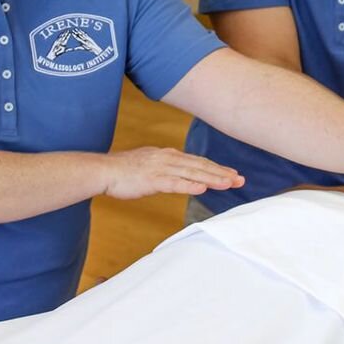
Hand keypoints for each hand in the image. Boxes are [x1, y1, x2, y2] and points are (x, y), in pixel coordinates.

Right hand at [101, 147, 243, 199]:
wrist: (104, 170)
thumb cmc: (124, 171)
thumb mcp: (150, 166)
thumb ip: (167, 169)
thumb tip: (180, 175)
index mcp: (168, 155)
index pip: (197, 161)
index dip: (216, 168)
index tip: (232, 174)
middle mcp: (168, 158)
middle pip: (200, 165)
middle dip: (221, 173)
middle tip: (240, 179)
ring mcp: (161, 168)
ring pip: (192, 173)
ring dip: (212, 178)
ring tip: (228, 183)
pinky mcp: (152, 180)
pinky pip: (175, 183)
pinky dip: (191, 185)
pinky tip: (203, 188)